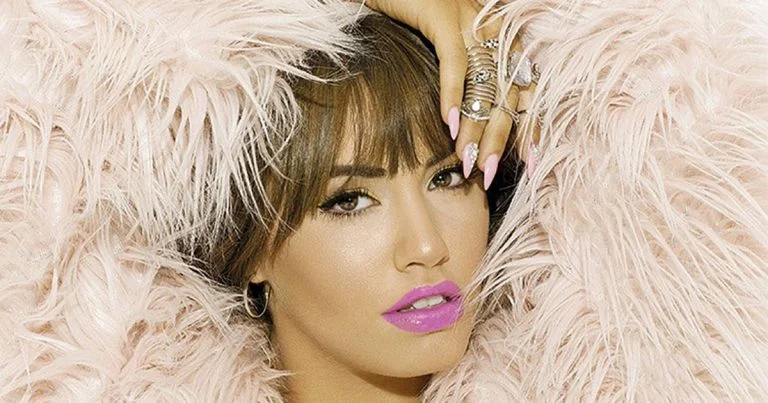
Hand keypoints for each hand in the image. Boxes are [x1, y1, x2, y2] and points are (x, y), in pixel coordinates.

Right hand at [365, 0, 538, 187]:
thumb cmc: (417, 20)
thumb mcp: (450, 51)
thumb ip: (465, 82)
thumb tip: (466, 128)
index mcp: (500, 43)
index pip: (524, 92)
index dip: (528, 129)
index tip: (529, 164)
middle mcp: (493, 33)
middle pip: (506, 94)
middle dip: (499, 140)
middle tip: (489, 174)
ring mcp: (471, 24)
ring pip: (482, 84)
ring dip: (476, 128)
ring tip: (468, 161)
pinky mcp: (444, 18)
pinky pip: (454, 64)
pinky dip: (452, 96)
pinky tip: (449, 124)